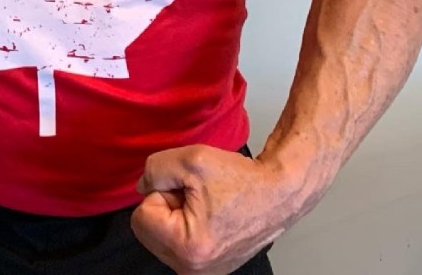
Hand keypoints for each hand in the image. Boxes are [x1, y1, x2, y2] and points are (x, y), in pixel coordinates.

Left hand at [131, 145, 298, 274]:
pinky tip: (210, 216)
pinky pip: (178, 244)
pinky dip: (187, 226)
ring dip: (176, 215)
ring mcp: (202, 273)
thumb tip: (142, 186)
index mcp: (188, 248)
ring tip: (206, 205)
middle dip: (168, 205)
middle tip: (197, 195)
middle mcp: (193, 270)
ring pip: (161, 236)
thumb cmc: (242, 179)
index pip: (141, 215)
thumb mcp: (191, 159)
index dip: (163, 192)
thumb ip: (155, 169)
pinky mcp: (210, 269)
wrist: (279, 193)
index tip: (190, 189)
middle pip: (148, 230)